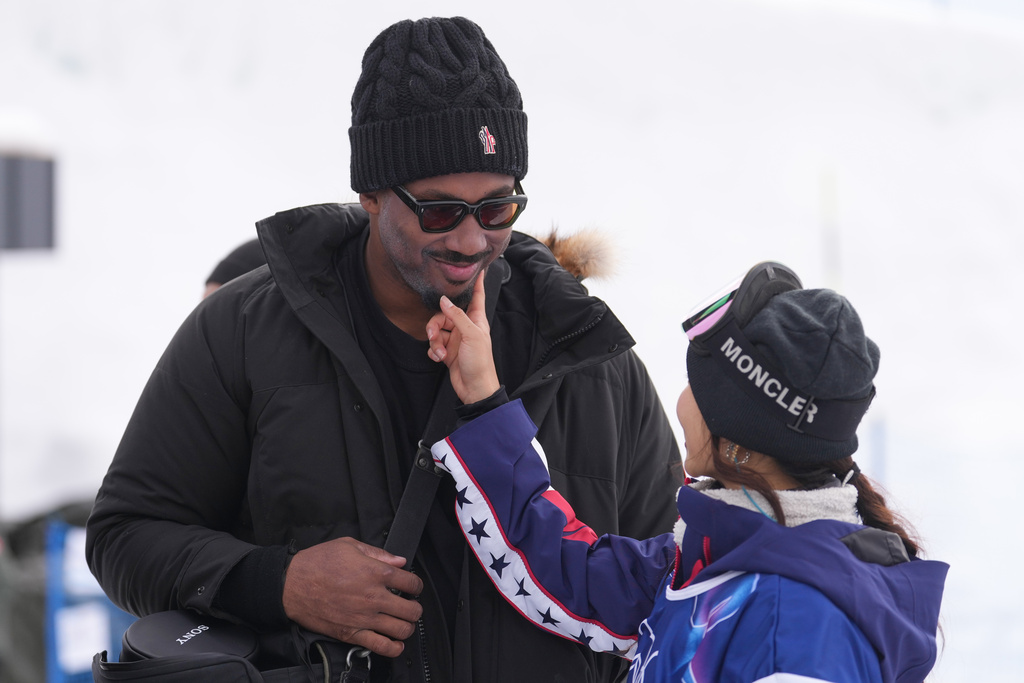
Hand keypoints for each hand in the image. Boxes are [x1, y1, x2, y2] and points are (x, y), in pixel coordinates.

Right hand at [282, 537, 423, 656]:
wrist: (291, 584)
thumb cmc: (317, 563)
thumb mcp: (349, 546)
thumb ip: (378, 553)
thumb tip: (399, 561)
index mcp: (376, 572)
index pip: (412, 582)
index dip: (416, 584)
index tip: (412, 586)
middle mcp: (374, 597)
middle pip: (412, 609)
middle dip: (415, 607)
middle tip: (410, 605)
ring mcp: (364, 617)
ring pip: (402, 630)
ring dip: (407, 626)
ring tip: (402, 621)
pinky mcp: (352, 633)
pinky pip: (381, 647)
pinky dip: (394, 647)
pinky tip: (395, 642)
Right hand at [425, 274, 500, 403]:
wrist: (475, 389)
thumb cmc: (480, 363)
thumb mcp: (470, 335)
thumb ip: (456, 316)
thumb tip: (443, 300)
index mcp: (476, 320)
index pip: (476, 296)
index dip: (476, 282)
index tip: (478, 268)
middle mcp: (465, 327)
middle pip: (445, 314)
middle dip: (435, 324)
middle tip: (434, 336)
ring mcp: (456, 340)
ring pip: (437, 330)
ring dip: (434, 341)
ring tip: (439, 352)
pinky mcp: (448, 352)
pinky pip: (435, 344)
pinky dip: (434, 351)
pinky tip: (438, 358)